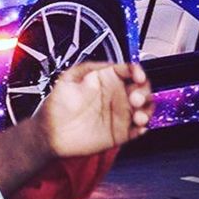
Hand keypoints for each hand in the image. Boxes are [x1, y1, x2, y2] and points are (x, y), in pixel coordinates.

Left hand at [34, 62, 153, 158]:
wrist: (51, 133)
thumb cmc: (57, 105)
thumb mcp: (68, 79)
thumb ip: (87, 69)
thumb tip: (107, 66)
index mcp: (106, 79)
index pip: (128, 70)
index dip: (136, 71)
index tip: (137, 75)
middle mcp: (116, 95)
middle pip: (141, 88)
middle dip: (144, 91)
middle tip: (135, 98)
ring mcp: (120, 114)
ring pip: (144, 108)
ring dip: (147, 110)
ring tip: (138, 116)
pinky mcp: (121, 133)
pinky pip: (138, 130)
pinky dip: (142, 128)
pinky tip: (139, 127)